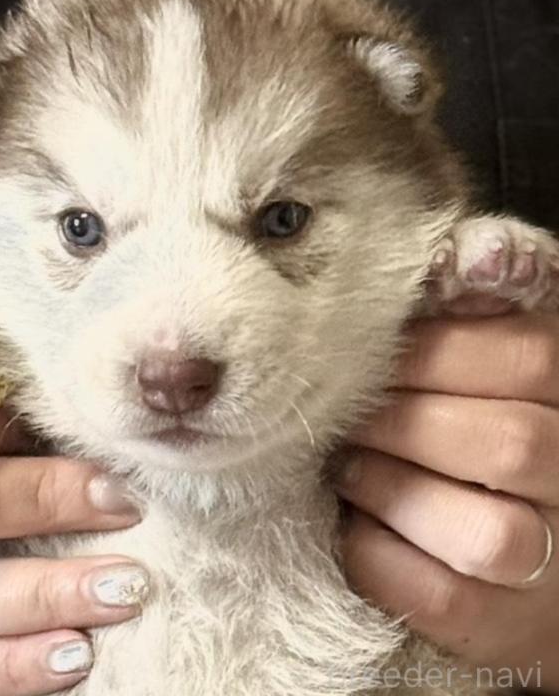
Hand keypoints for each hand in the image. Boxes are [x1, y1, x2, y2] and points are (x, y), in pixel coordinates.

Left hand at [337, 313, 558, 689]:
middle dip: (399, 423)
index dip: (430, 354)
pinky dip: (377, 558)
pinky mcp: (507, 629)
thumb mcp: (491, 360)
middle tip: (347, 416)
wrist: (517, 551)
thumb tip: (463, 256)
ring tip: (347, 470)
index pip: (525, 358)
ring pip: (484, 534)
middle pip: (504, 444)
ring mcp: (552, 566)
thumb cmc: (477, 426)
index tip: (366, 355)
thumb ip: (479, 313)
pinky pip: (440, 599)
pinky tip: (352, 526)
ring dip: (391, 492)